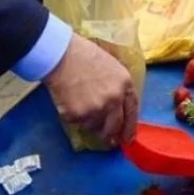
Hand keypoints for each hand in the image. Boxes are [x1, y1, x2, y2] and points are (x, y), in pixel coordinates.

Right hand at [43, 32, 139, 146]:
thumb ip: (117, 87)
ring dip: (88, 121)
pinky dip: (72, 116)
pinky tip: (68, 99)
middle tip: (108, 140)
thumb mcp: (111, 66)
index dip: (130, 127)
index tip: (128, 138)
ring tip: (79, 103)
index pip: (132, 112)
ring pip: (94, 126)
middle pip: (115, 126)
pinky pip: (77, 122)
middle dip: (111, 135)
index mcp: (125, 84)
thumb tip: (118, 108)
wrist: (61, 54)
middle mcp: (114, 100)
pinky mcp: (78, 115)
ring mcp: (96, 109)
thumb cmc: (84, 55)